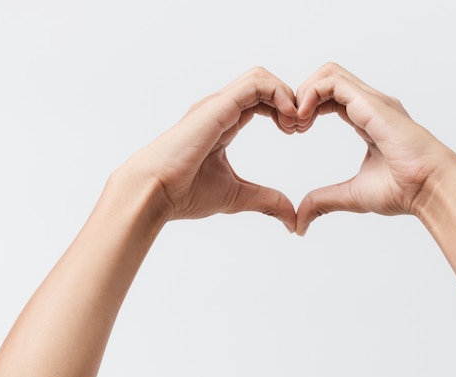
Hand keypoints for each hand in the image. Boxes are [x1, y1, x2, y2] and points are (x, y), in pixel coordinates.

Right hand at [118, 67, 300, 231]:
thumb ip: (266, 201)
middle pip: (263, 84)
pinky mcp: (218, 107)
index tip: (296, 133)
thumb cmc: (185, 193)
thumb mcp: (238, 196)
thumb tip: (291, 219)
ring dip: (285, 95)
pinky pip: (256, 84)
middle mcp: (221, 109)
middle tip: (300, 127)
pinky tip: (286, 120)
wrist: (155, 193)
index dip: (284, 110)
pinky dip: (278, 95)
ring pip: (260, 77)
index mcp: (224, 122)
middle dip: (289, 99)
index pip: (261, 100)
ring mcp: (218, 105)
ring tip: (294, 124)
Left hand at [294, 63, 455, 234]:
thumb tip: (301, 221)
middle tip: (292, 126)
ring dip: (305, 92)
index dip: (307, 108)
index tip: (294, 131)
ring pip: (329, 72)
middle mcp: (370, 105)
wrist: (431, 189)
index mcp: (367, 119)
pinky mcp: (371, 103)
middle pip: (327, 78)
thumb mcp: (351, 195)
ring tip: (297, 122)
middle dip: (301, 96)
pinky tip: (305, 119)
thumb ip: (324, 201)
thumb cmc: (404, 190)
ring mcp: (372, 101)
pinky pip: (333, 82)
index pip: (330, 97)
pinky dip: (311, 94)